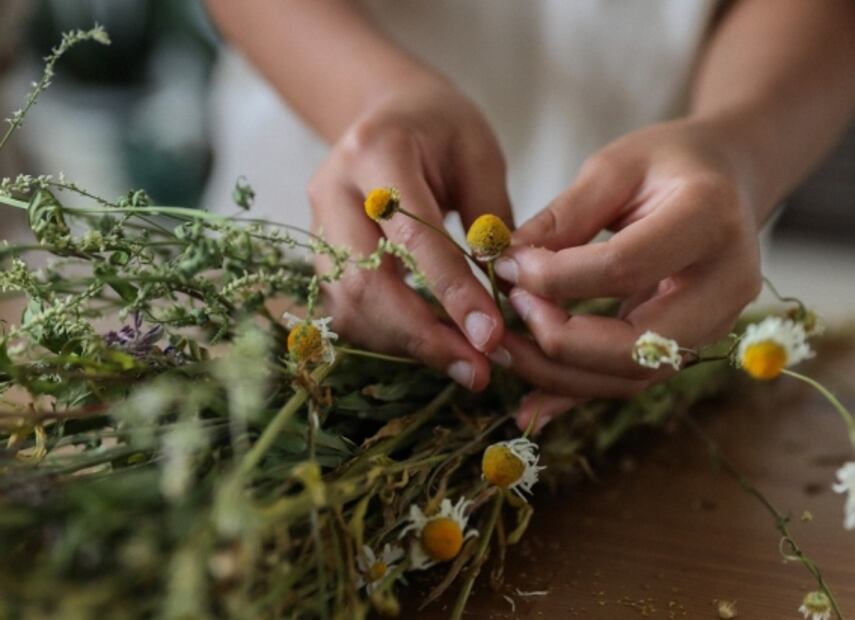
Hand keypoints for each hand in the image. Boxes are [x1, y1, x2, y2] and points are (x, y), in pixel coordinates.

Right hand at [311, 78, 512, 390]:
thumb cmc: (441, 128)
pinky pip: (348, 309)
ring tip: (463, 364)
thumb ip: (490, 220)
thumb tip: (504, 295)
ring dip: (407, 344)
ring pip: (350, 305)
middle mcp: (333, 190)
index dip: (451, 291)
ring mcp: (318, 226)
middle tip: (476, 368)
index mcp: (376, 152)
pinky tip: (433, 345)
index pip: (412, 235)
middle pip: (364, 281)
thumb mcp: (480, 153)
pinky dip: (390, 336)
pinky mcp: (321, 254)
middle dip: (422, 335)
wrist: (387, 113)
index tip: (491, 335)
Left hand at [494, 119, 763, 429]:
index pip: (624, 266)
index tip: (507, 267)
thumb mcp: (615, 167)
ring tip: (505, 350)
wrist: (728, 180)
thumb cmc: (669, 163)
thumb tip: (507, 261)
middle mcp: (726, 283)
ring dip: (560, 375)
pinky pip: (632, 382)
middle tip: (507, 317)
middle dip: (560, 341)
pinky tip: (532, 404)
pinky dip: (579, 393)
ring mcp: (715, 324)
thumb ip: (564, 215)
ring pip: (633, 376)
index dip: (555, 276)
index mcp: (709, 218)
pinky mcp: (691, 345)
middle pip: (637, 344)